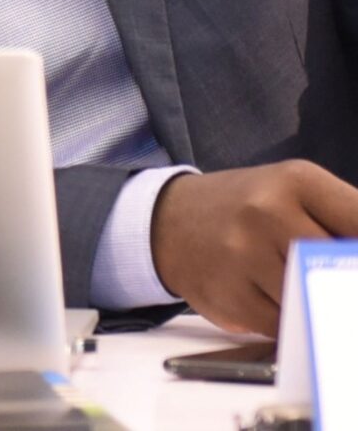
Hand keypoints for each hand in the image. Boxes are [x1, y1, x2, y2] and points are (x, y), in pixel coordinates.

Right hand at [150, 160, 357, 334]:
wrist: (169, 221)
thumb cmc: (247, 210)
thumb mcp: (296, 192)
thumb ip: (345, 221)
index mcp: (296, 181)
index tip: (351, 264)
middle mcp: (266, 212)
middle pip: (341, 268)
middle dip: (343, 281)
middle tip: (330, 280)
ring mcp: (243, 254)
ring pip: (312, 300)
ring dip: (312, 303)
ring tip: (295, 286)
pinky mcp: (226, 295)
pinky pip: (282, 325)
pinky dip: (285, 320)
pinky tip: (269, 300)